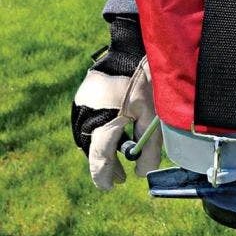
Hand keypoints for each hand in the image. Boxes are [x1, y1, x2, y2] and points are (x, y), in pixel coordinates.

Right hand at [71, 17, 161, 189]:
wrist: (133, 48)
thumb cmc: (148, 82)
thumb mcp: (154, 117)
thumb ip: (148, 148)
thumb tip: (141, 174)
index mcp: (105, 123)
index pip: (99, 160)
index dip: (105, 177)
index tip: (113, 187)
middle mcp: (87, 115)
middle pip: (92, 150)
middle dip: (106, 165)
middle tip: (122, 176)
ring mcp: (82, 104)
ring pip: (87, 137)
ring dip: (101, 149)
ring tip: (119, 157)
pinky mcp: (83, 95)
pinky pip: (87, 121)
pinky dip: (98, 133)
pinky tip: (114, 134)